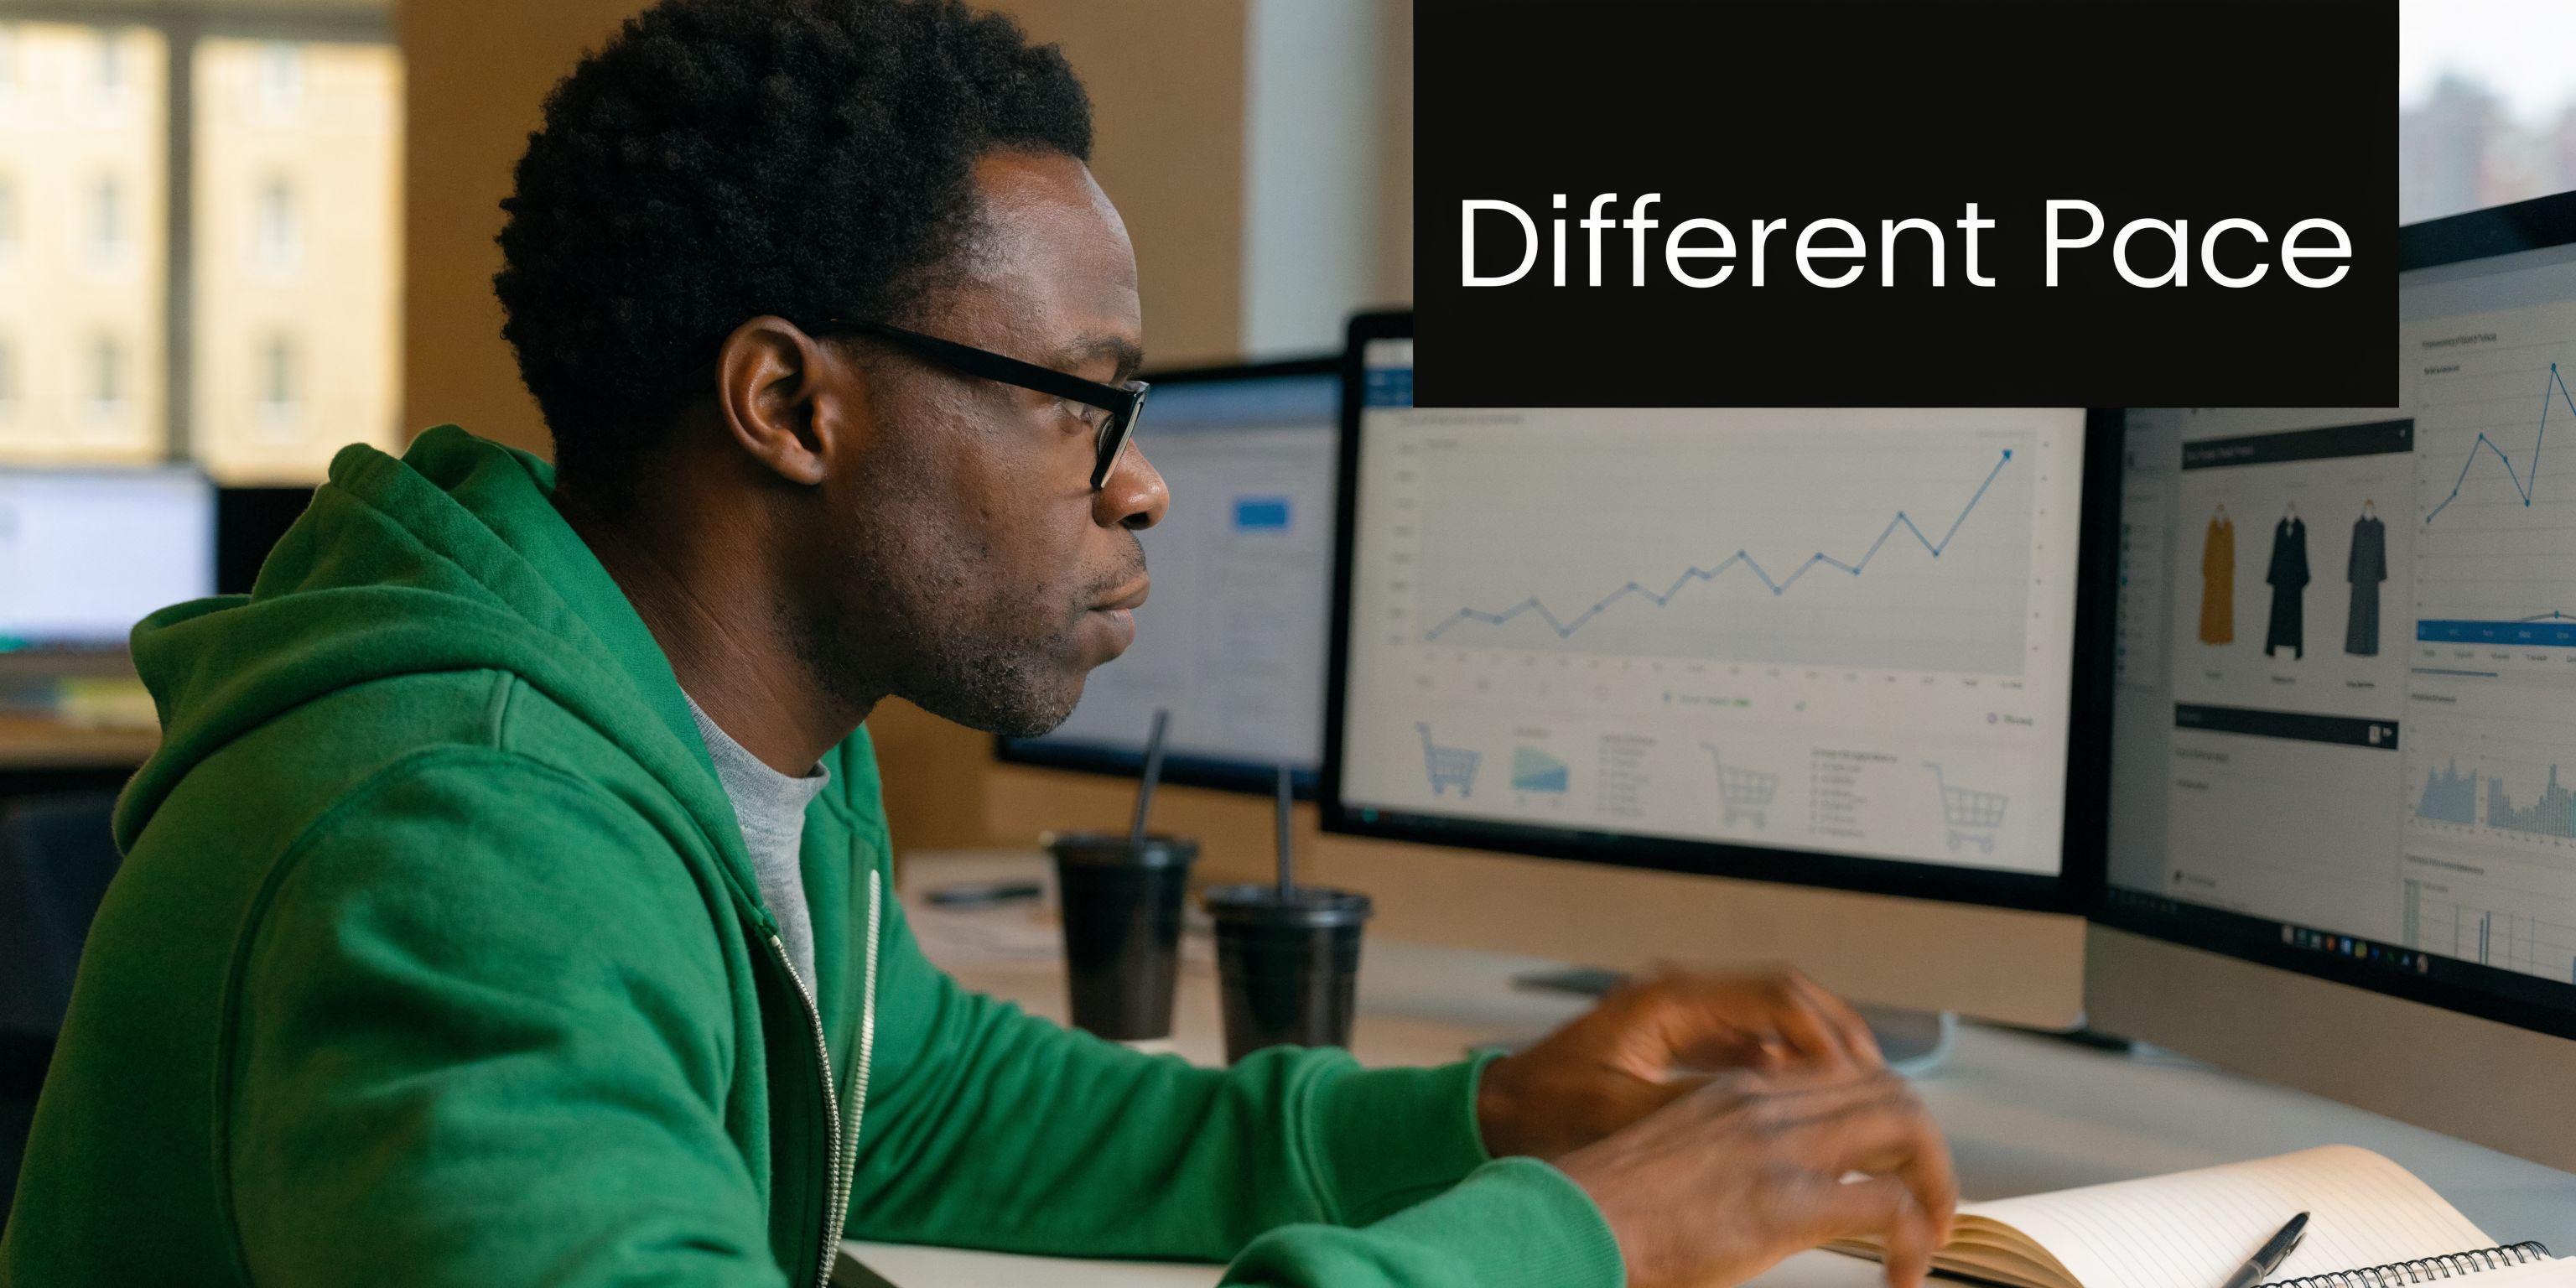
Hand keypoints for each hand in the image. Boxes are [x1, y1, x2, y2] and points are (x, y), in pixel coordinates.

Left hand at [1477, 966, 1884, 1159]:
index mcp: (1666, 1001)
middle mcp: (1678, 996)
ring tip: (1854, 1097)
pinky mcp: (1677, 1040)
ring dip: (1815, 1053)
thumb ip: (1701, 1110)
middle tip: (1877, 1084)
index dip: (1827, 1033)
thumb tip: (1774, 1115)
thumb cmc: (1542, 1114)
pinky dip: (1784, 1067)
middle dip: (1836, 1038)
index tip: (1859, 1073)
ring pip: (1771, 1018)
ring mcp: (1679, 1016)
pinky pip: (1749, 1041)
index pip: (1774, 994)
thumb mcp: (1626, 1117)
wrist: (1495, 1115)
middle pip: (1784, 998)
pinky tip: (1805, 1106)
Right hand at [1553, 1063, 1956, 1287]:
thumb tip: (1757, 1191)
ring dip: (1936, 1183)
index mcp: (1737, 1091)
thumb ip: (1726, 1154)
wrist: (1566, 1225)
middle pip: (1889, 1090)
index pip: (1844, 1075)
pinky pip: (1890, 1205)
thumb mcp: (1676, 1158)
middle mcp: (1764, 1104)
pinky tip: (1900, 1274)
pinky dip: (1914, 1239)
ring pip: (1905, 1127)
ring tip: (1931, 1235)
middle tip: (1930, 1205)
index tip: (1894, 1167)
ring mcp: (1777, 1149)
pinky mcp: (1785, 1204)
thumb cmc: (1605, 1210)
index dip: (1887, 1117)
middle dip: (1926, 1147)